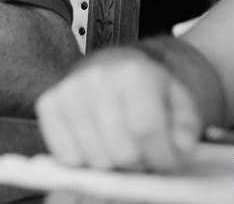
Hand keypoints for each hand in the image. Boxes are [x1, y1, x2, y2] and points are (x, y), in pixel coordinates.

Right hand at [35, 46, 201, 171]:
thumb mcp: (180, 103)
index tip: (168, 163)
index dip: (162, 158)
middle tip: (143, 155)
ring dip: (112, 166)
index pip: (147, 130)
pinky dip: (83, 161)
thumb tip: (176, 151)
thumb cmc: (149, 90)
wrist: (115, 66)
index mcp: (134, 72)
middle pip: (121, 150)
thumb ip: (186, 129)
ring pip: (94, 158)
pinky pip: (64, 154)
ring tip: (120, 150)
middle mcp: (96, 77)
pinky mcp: (47, 103)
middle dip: (139, 164)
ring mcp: (67, 89)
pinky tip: (95, 147)